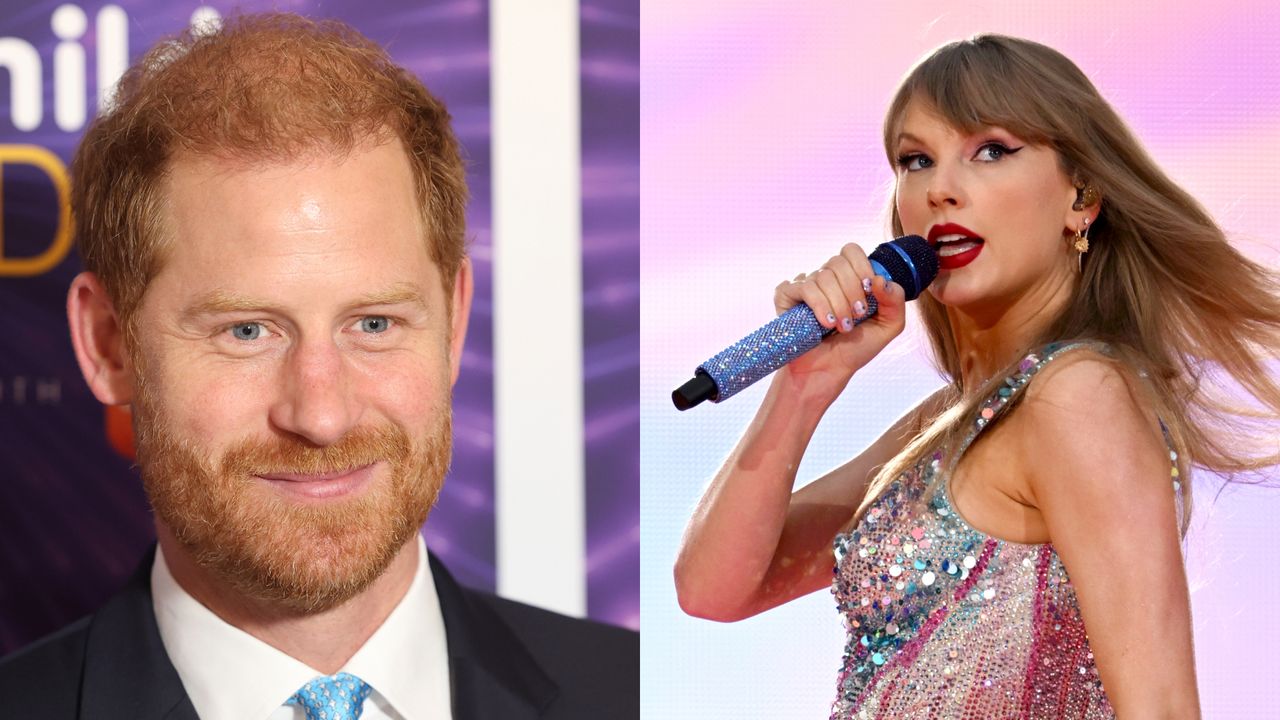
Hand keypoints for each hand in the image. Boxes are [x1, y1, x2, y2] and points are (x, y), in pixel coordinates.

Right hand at [771, 242, 908, 400]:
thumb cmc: (856, 348)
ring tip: (841, 327)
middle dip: (851, 291)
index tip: (869, 291)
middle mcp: (825, 278)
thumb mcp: (888, 326)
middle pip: (837, 263)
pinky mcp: (786, 297)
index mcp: (848, 278)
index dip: (861, 266)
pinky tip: (825, 323)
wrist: (829, 371)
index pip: (851, 251)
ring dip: (837, 304)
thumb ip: (896, 300)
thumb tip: (879, 279)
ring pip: (822, 277)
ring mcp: (805, 286)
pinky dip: (818, 305)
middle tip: (856, 316)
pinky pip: (802, 287)